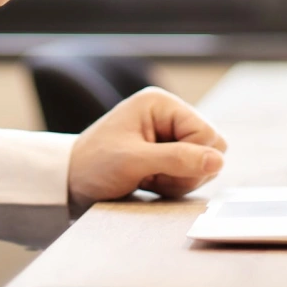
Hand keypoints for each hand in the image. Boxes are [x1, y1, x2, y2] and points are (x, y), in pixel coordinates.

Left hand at [67, 87, 227, 208]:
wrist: (67, 182)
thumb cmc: (94, 165)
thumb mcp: (133, 162)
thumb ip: (177, 159)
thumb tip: (218, 161)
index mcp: (162, 104)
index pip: (207, 133)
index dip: (192, 159)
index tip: (159, 171)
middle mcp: (169, 114)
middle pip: (210, 146)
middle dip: (188, 170)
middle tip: (154, 177)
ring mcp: (169, 133)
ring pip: (204, 162)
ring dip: (180, 179)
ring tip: (149, 180)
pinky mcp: (168, 151)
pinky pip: (192, 171)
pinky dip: (175, 183)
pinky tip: (151, 183)